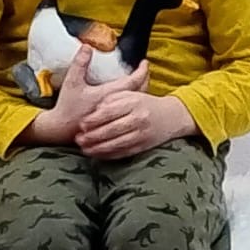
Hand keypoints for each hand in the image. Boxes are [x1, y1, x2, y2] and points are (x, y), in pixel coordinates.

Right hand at [22, 48, 146, 145]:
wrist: (62, 129)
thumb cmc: (67, 106)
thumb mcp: (72, 82)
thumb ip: (80, 63)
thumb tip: (87, 46)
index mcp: (108, 95)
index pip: (133, 82)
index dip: (141, 71)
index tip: (144, 63)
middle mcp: (116, 106)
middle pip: (139, 92)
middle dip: (145, 79)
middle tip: (145, 70)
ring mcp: (115, 115)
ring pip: (135, 102)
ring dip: (141, 89)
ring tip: (141, 81)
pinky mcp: (112, 120)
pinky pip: (129, 109)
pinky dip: (133, 100)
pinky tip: (131, 96)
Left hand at [76, 82, 190, 160]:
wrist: (171, 116)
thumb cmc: (145, 103)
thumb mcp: (129, 94)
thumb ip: (111, 100)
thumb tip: (93, 112)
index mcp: (134, 102)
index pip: (110, 112)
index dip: (94, 120)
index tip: (81, 125)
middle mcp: (139, 118)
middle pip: (112, 129)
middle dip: (93, 136)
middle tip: (78, 139)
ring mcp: (142, 134)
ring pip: (117, 143)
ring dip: (98, 148)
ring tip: (84, 149)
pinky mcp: (144, 146)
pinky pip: (124, 152)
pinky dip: (109, 155)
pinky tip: (97, 155)